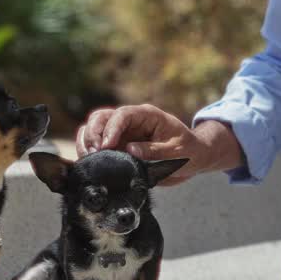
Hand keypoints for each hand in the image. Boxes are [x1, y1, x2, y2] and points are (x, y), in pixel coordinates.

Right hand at [75, 105, 208, 185]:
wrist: (193, 158)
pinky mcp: (118, 147)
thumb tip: (129, 150)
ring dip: (87, 142)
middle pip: (101, 118)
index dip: (111, 129)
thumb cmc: (188, 150)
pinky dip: (88, 152)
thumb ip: (154, 150)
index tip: (105, 146)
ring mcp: (122, 134)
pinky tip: (89, 164)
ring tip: (89, 160)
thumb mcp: (176, 151)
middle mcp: (131, 121)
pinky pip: (97, 145)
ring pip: (94, 129)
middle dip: (93, 134)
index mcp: (146, 115)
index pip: (122, 115)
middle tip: (94, 154)